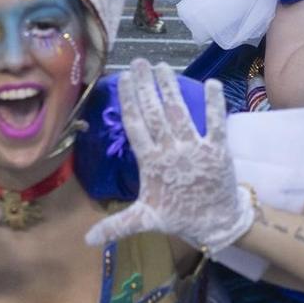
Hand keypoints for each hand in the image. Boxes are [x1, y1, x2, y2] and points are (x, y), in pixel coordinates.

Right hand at [85, 60, 254, 252]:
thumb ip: (117, 224)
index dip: (129, 101)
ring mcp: (195, 148)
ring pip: (180, 112)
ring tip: (162, 65)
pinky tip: (210, 82)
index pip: (136, 126)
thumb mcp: (146, 219)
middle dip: (146, 86)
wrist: (217, 223)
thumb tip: (86, 241)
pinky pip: (215, 121)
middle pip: (155, 113)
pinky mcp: (217, 149)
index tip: (124, 80)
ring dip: (171, 87)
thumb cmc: (179, 216)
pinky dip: (213, 103)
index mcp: (152, 163)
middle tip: (139, 62)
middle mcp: (171, 151)